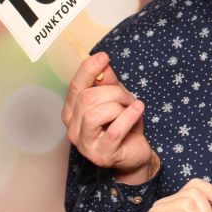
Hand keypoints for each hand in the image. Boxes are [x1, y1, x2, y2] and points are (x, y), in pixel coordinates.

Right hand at [62, 51, 153, 181]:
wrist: (135, 153)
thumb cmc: (123, 125)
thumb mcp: (117, 100)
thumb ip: (108, 83)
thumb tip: (102, 62)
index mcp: (73, 112)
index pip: (75, 87)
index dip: (88, 71)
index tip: (103, 57)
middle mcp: (73, 128)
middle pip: (87, 98)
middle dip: (113, 92)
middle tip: (128, 98)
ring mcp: (85, 144)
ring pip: (94, 114)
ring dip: (119, 106)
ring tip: (131, 108)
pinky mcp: (102, 155)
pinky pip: (113, 130)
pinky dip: (128, 116)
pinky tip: (138, 110)